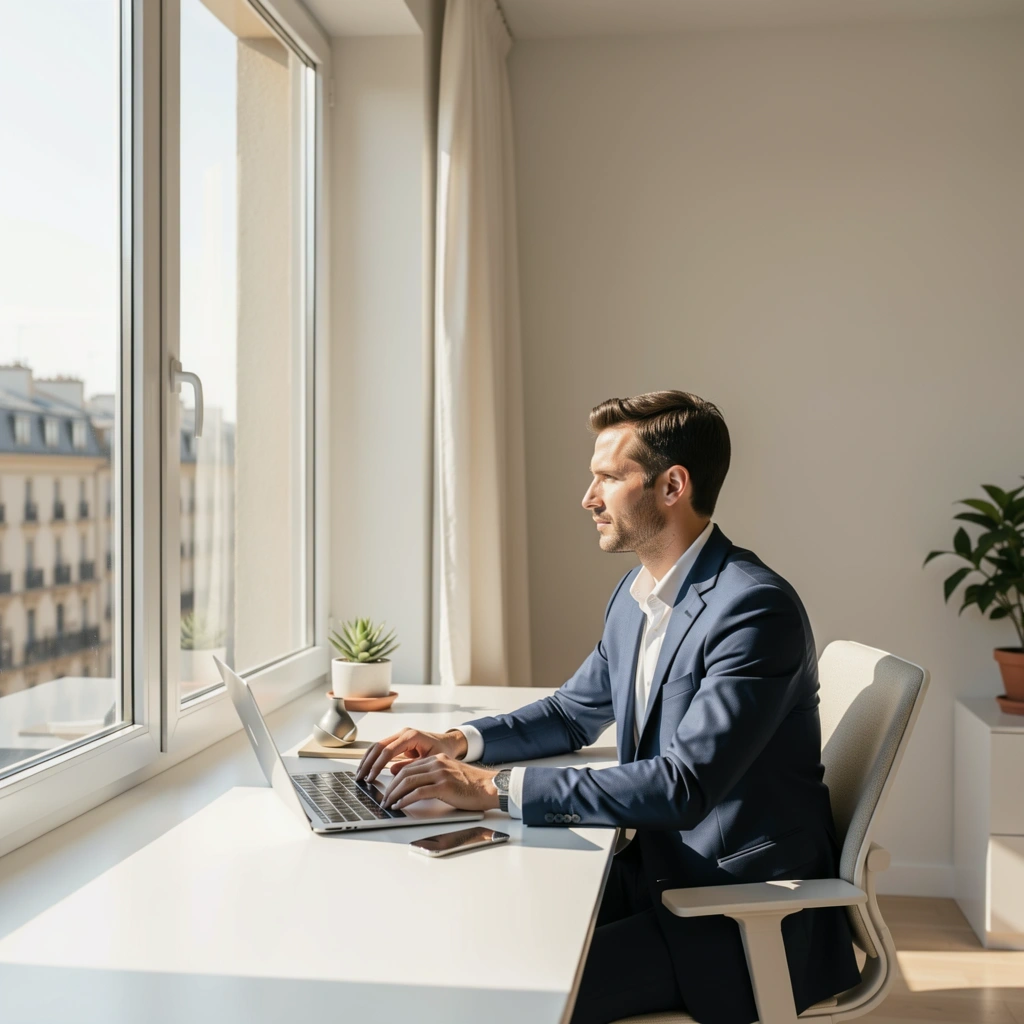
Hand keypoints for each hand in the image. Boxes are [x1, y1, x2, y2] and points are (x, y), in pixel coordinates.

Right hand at [356, 727, 468, 783]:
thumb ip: (413, 766)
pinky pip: (381, 748)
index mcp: (411, 736)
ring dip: (366, 760)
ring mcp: (399, 735)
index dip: (377, 765)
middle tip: (360, 777)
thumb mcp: (430, 761)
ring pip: (377, 746)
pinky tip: (366, 768)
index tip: (371, 778)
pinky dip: (372, 758)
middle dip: (367, 762)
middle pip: (378, 746)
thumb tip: (392, 772)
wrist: (448, 742)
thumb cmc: (443, 751)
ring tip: (360, 774)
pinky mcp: (397, 741)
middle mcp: (403, 733)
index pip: (388, 751)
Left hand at [380, 754, 498, 811]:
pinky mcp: (444, 786)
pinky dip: (406, 799)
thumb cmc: (472, 785)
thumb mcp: (449, 775)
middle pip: (405, 773)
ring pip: (409, 781)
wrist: (490, 787)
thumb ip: (431, 775)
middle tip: (383, 799)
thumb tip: (410, 783)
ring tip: (388, 804)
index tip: (387, 790)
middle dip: (391, 787)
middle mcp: (437, 763)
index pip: (409, 767)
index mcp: (437, 759)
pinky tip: (400, 805)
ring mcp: (441, 773)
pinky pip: (419, 792)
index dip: (394, 779)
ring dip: (395, 794)